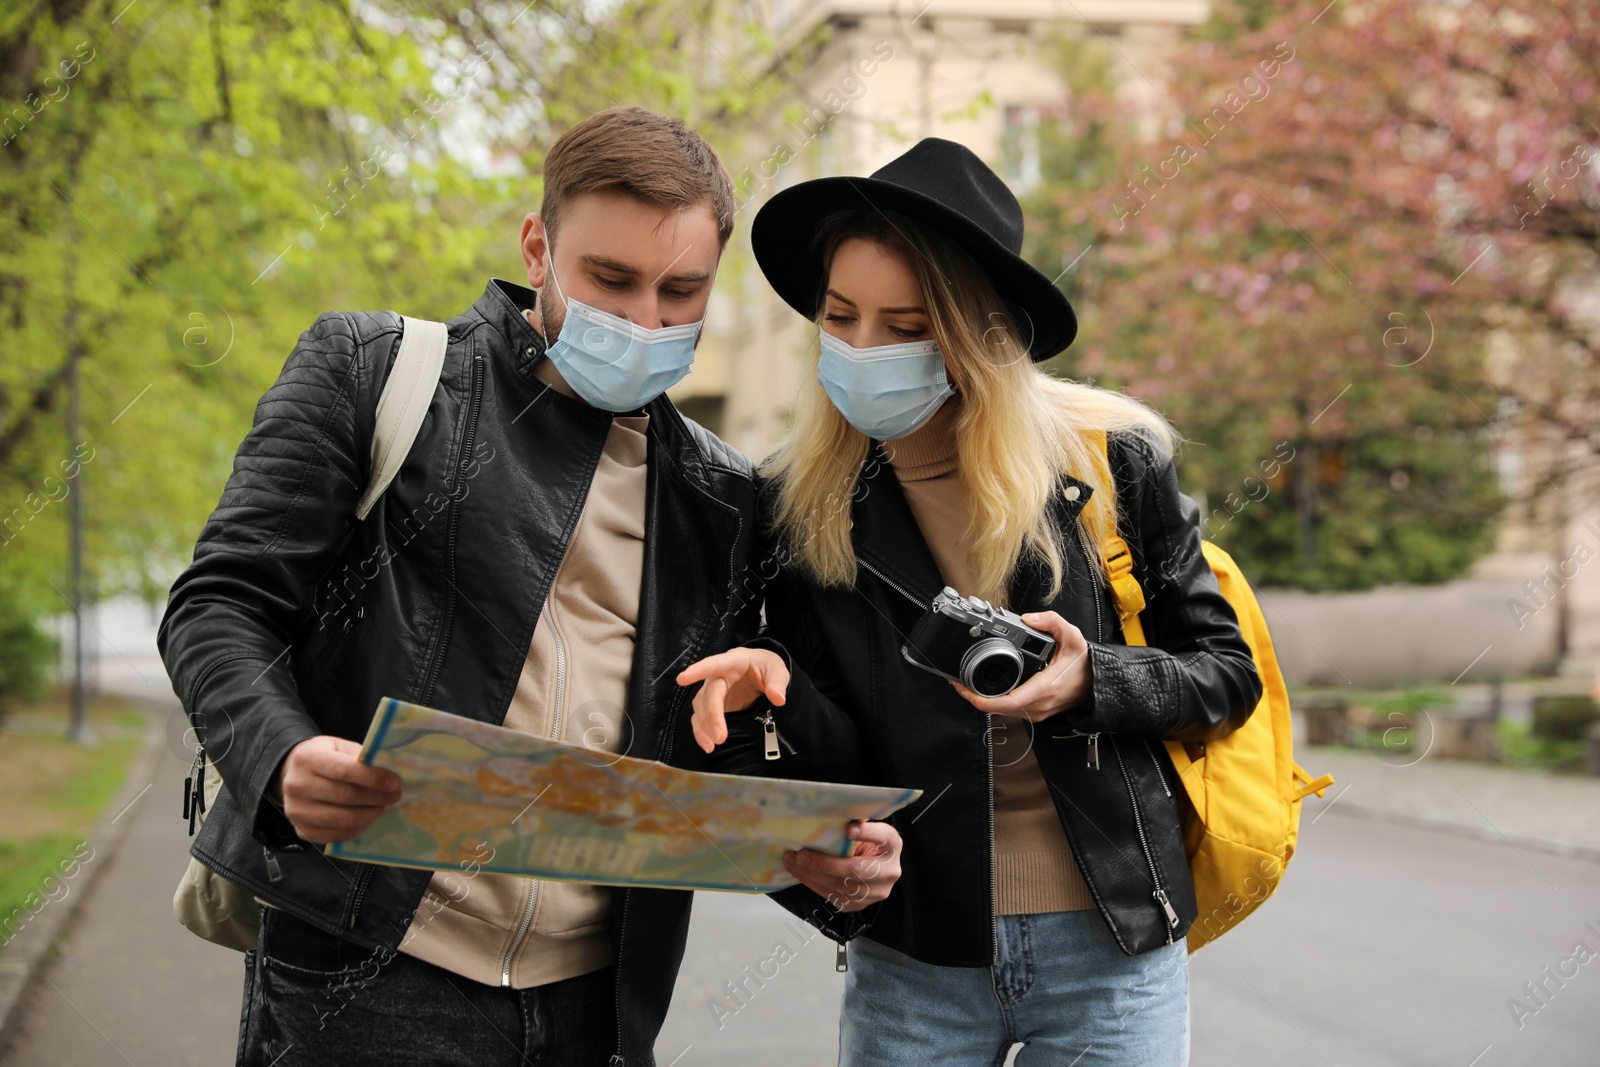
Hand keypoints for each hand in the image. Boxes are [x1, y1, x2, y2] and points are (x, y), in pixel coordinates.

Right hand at [275, 736, 400, 843]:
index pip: (345, 770)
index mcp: (307, 759)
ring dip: (371, 814)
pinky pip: (337, 835)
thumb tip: (390, 773)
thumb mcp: (340, 747)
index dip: (373, 778)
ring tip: (383, 806)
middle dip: (377, 797)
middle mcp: (297, 785)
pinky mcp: (301, 831)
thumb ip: (361, 758)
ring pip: (343, 819)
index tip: (395, 782)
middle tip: (395, 795)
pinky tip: (368, 818)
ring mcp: (296, 811)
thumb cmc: (325, 757)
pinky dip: (358, 828)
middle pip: (346, 796)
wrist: (293, 773)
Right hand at [677, 648, 789, 753]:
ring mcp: (713, 691)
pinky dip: (701, 732)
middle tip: (720, 736)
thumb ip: (778, 683)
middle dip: (711, 715)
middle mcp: (718, 675)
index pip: (715, 664)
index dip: (698, 671)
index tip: (682, 678)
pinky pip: (701, 718)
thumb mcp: (778, 670)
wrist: (761, 673)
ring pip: (700, 708)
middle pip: (709, 694)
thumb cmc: (765, 667)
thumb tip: (778, 698)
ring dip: (704, 727)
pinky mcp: (713, 705)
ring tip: (712, 745)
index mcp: (734, 662)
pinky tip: (707, 744)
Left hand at [783, 821, 901, 911]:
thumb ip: (851, 824)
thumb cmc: (863, 843)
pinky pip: (832, 895)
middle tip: (801, 854)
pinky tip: (799, 871)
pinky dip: (812, 883)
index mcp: (892, 845)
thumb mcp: (863, 830)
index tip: (848, 828)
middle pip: (857, 870)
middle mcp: (889, 871)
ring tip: (793, 861)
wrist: (871, 867)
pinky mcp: (858, 904)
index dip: (867, 833)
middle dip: (824, 863)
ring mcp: (875, 892)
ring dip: (811, 874)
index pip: (884, 837)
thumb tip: (824, 816)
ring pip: (841, 886)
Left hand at [952, 611, 1090, 722]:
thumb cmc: (1085, 664)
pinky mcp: (1037, 713)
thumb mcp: (1073, 637)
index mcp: (1044, 688)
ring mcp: (1038, 712)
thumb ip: (1051, 622)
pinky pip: (1011, 710)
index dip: (980, 699)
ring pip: (1003, 712)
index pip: (1006, 702)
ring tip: (968, 685)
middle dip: (975, 698)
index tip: (963, 688)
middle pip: (998, 710)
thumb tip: (1028, 618)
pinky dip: (996, 702)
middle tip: (958, 683)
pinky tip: (987, 689)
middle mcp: (1039, 705)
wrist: (1100, 684)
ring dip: (984, 701)